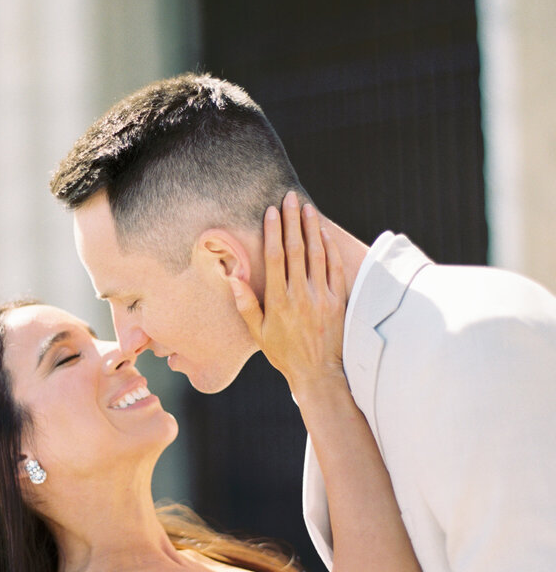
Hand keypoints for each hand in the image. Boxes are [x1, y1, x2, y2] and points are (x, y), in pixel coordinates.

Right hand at [230, 191, 345, 397]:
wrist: (317, 373)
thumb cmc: (284, 354)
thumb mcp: (257, 334)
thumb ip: (246, 305)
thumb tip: (234, 278)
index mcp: (278, 301)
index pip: (276, 258)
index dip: (273, 232)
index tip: (271, 212)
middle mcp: (300, 295)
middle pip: (296, 249)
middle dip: (292, 221)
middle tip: (290, 198)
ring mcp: (321, 296)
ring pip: (317, 254)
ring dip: (311, 228)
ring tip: (307, 208)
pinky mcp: (337, 300)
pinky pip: (335, 268)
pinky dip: (330, 248)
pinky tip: (324, 234)